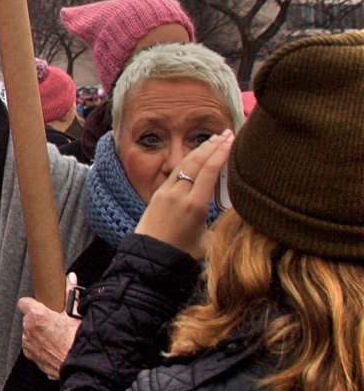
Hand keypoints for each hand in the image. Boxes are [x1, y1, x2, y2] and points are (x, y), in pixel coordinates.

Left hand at [17, 274, 81, 376]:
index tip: (40, 306)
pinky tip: (54, 347)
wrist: (84, 366)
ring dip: (39, 333)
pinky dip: (40, 346)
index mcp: (37, 316)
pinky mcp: (32, 357)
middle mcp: (29, 329)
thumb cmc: (80, 340)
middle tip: (55, 323)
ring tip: (56, 337)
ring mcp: (29, 344)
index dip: (32, 303)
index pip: (24, 302)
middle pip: (29, 319)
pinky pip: (32, 347)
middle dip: (39, 320)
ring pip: (30, 333)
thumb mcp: (76, 314)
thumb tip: (71, 278)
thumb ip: (70, 294)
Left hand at [136, 131, 231, 258]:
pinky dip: (188, 160)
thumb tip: (240, 215)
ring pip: (184, 164)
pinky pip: (175, 171)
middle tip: (227, 133)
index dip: (221, 154)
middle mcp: (178, 194)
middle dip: (213, 146)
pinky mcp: (158, 193)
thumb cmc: (182, 254)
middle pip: (196, 162)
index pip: (209, 172)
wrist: (150, 257)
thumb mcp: (209, 242)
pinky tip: (197, 155)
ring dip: (200, 150)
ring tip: (215, 139)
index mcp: (194, 205)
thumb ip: (224, 226)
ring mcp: (166, 192)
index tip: (232, 141)